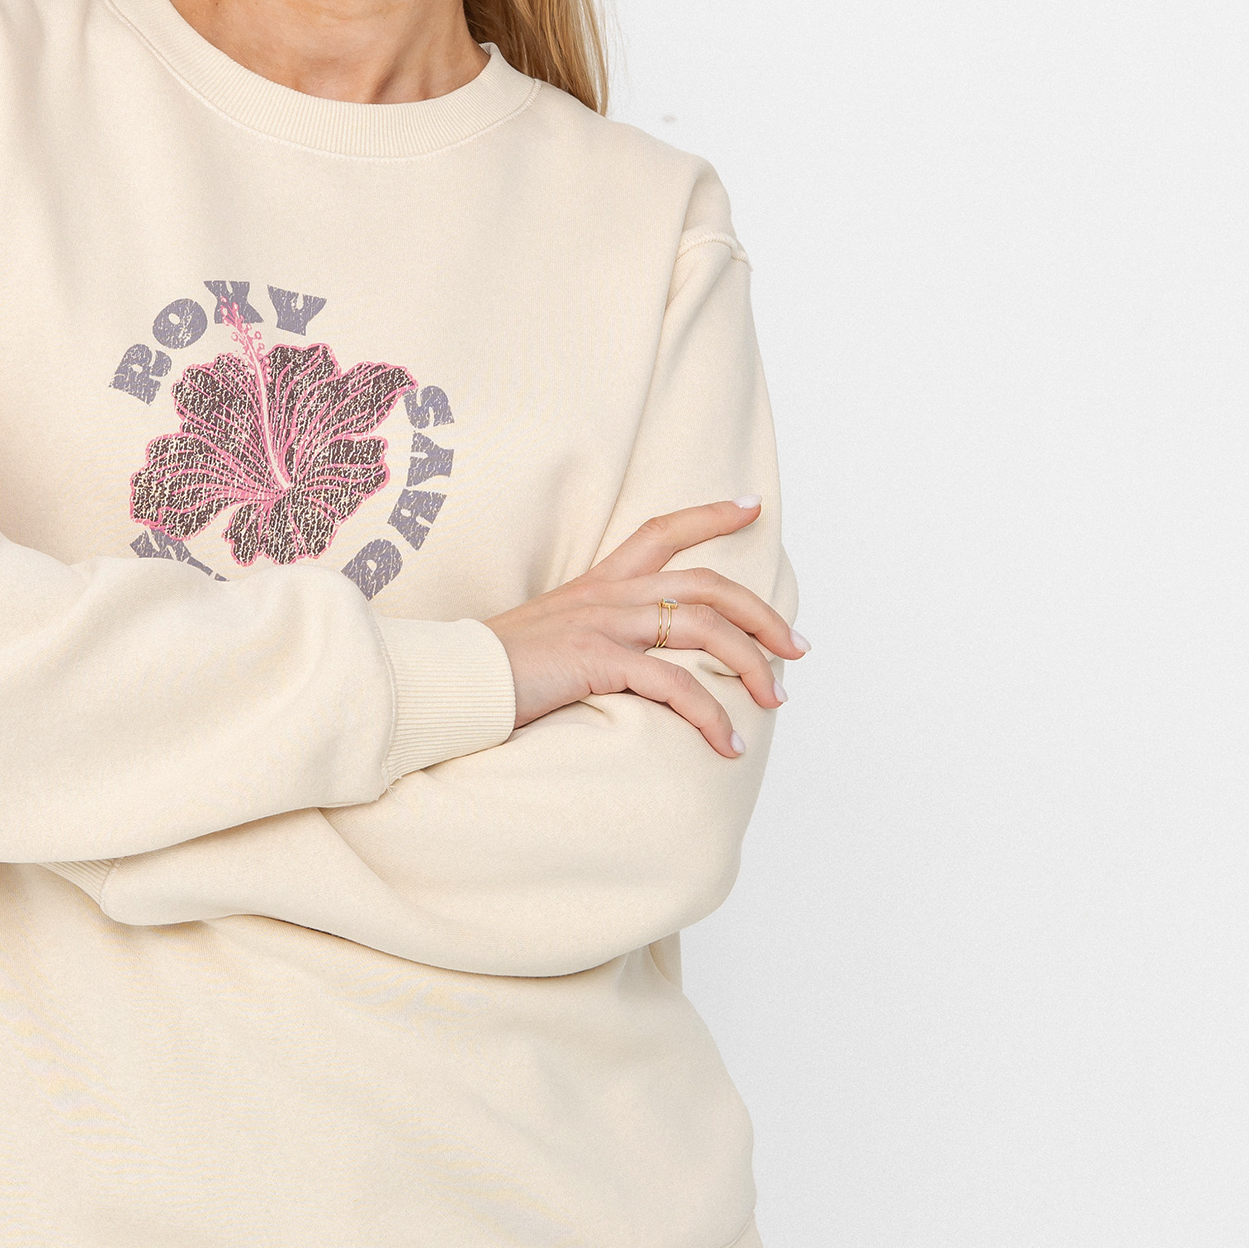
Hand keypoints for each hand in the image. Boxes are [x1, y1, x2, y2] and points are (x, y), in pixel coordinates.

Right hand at [484, 498, 807, 753]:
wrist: (450, 683)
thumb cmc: (493, 673)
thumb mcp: (547, 641)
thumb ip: (589, 639)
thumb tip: (627, 663)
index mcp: (597, 584)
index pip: (660, 532)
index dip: (709, 515)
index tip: (750, 504)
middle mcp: (607, 595)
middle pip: (707, 585)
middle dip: (763, 615)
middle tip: (798, 648)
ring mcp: (603, 623)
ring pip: (704, 629)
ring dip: (753, 665)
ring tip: (776, 701)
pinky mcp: (596, 660)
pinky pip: (674, 684)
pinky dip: (710, 715)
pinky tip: (728, 742)